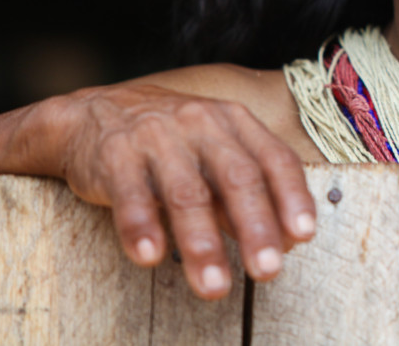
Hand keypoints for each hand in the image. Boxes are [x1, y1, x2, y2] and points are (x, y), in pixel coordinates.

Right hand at [33, 83, 316, 298]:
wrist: (94, 113)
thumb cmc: (173, 141)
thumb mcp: (216, 152)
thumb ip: (248, 191)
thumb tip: (285, 239)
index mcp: (234, 122)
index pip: (274, 158)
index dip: (292, 196)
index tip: (303, 234)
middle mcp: (202, 124)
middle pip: (237, 177)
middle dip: (255, 226)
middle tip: (267, 269)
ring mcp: (158, 137)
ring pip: (187, 193)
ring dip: (202, 242)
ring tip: (214, 286)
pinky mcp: (116, 155)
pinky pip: (131, 194)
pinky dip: (142, 226)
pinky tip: (151, 256)